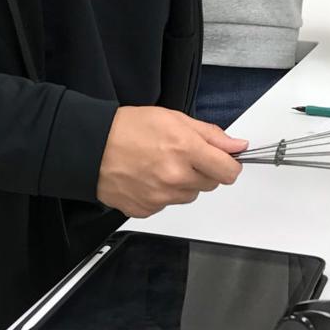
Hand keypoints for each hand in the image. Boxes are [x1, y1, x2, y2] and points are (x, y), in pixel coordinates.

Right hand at [97, 106, 246, 218]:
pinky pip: (167, 205)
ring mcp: (161, 197)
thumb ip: (210, 135)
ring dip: (184, 183)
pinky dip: (163, 194)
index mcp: (186, 150)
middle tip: (184, 155)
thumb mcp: (175, 118)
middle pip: (211, 185)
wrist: (92, 147)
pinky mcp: (146, 210)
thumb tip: (237, 146)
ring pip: (189, 195)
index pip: (228, 171)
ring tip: (162, 165)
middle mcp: (175, 177)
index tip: (225, 160)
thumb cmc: (129, 128)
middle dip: (204, 171)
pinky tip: (148, 177)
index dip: (230, 165)